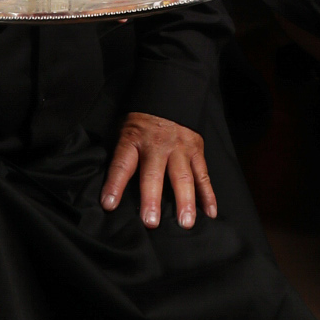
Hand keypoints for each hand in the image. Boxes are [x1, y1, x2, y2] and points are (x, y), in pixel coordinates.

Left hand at [101, 112, 216, 227]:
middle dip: (151, 198)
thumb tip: (110, 187)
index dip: (115, 184)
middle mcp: (157, 145)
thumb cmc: (142, 122)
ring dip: (184, 201)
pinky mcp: (197, 150)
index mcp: (134, 140)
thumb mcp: (125, 130)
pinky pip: (203, 174)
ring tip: (185, 223)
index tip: (109, 204)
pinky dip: (209, 194)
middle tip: (150, 222)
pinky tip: (210, 212)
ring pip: (182, 177)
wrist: (169, 96)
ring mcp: (179, 148)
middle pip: (153, 174)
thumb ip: (121, 155)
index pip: (122, 164)